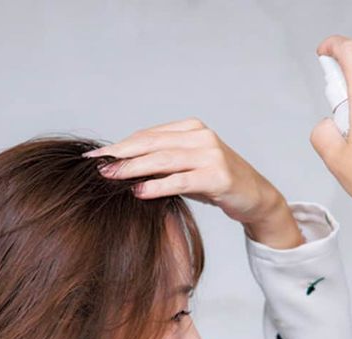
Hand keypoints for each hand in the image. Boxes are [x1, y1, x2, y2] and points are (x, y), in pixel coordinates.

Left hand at [81, 117, 287, 226]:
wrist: (255, 197)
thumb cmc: (216, 183)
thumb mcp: (186, 168)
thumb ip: (160, 162)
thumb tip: (121, 166)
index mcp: (192, 128)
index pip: (148, 135)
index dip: (121, 145)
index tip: (96, 155)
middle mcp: (201, 137)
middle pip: (151, 144)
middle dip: (121, 155)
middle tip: (96, 165)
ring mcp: (211, 154)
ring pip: (162, 160)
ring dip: (133, 169)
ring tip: (110, 177)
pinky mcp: (217, 176)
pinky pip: (180, 181)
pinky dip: (157, 186)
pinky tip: (138, 192)